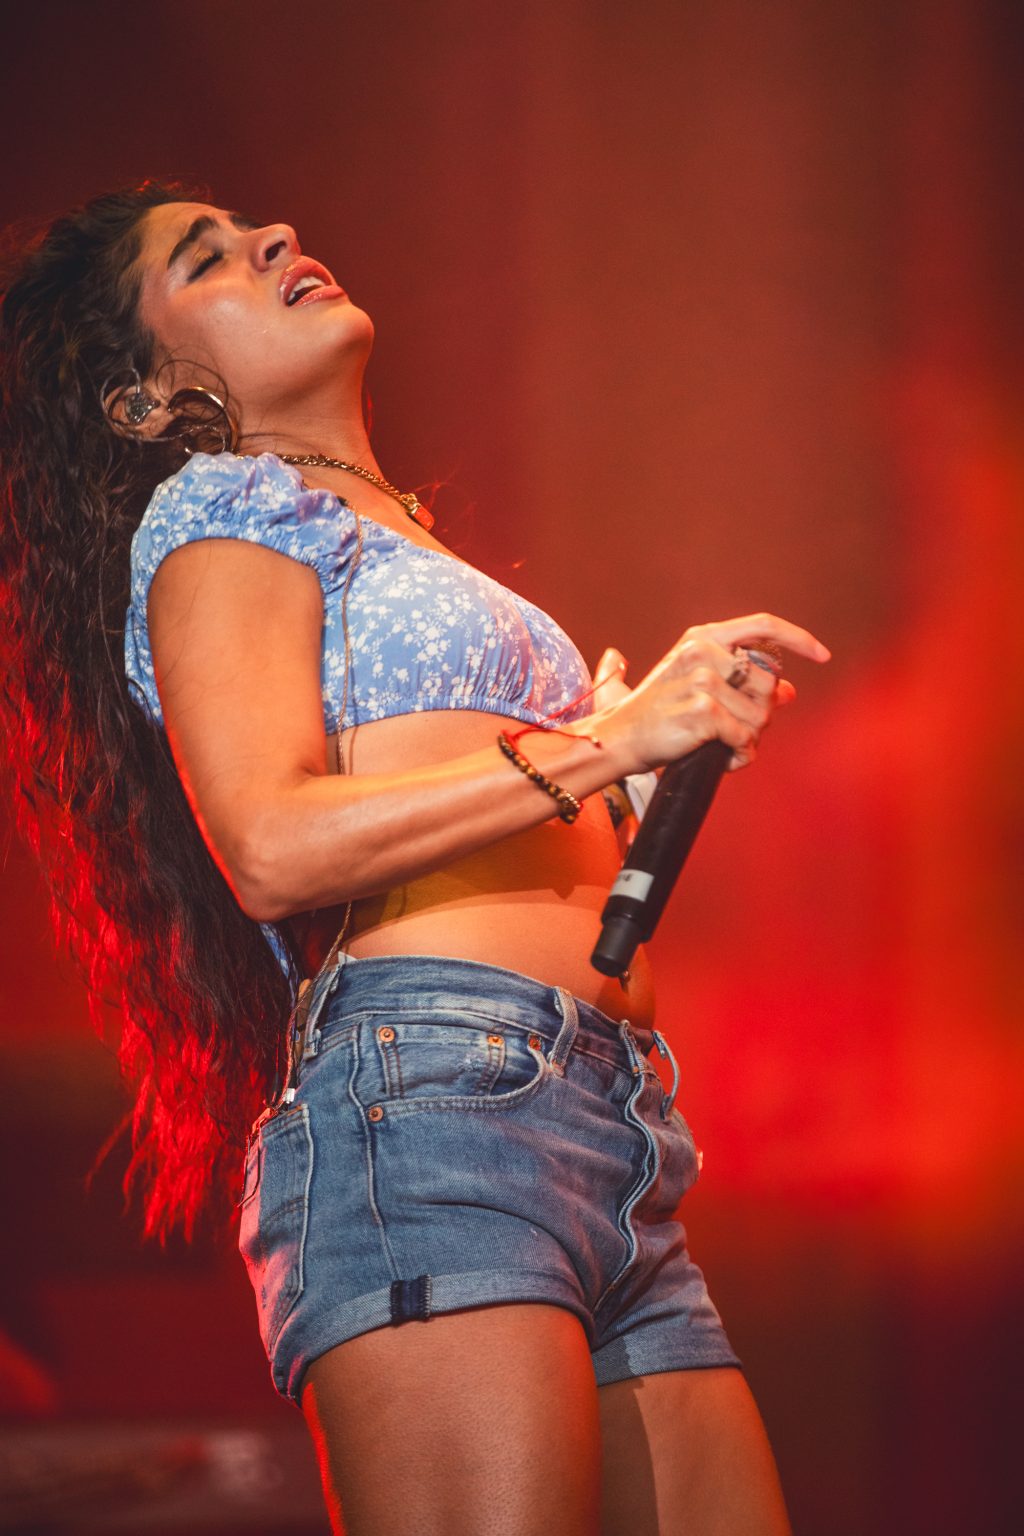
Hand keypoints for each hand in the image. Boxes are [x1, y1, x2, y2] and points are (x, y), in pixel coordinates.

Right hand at [597, 613, 829, 774]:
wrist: (619, 738)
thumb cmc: (659, 715)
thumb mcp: (698, 688)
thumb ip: (743, 684)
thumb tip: (789, 690)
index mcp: (702, 637)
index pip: (763, 626)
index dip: (798, 639)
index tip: (822, 655)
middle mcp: (703, 651)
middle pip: (770, 684)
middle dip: (761, 715)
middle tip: (734, 731)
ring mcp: (703, 680)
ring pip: (760, 717)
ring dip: (747, 739)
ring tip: (720, 745)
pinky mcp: (703, 710)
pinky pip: (744, 739)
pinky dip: (737, 756)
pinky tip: (718, 757)